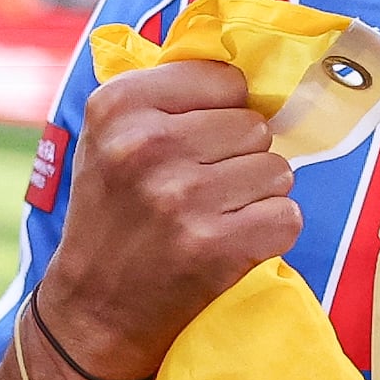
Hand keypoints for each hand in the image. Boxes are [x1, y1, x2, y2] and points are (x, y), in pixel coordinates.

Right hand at [32, 59, 302, 379]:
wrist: (92, 311)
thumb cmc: (112, 216)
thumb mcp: (110, 138)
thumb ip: (168, 95)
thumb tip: (252, 68)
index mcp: (118, 106)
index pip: (227, 80)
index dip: (222, 113)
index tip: (194, 142)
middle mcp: (146, 145)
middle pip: (255, 125)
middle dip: (240, 157)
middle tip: (200, 189)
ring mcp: (181, 197)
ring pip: (277, 169)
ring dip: (257, 196)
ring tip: (214, 216)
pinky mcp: (214, 246)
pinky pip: (287, 215)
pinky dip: (269, 232)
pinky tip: (230, 243)